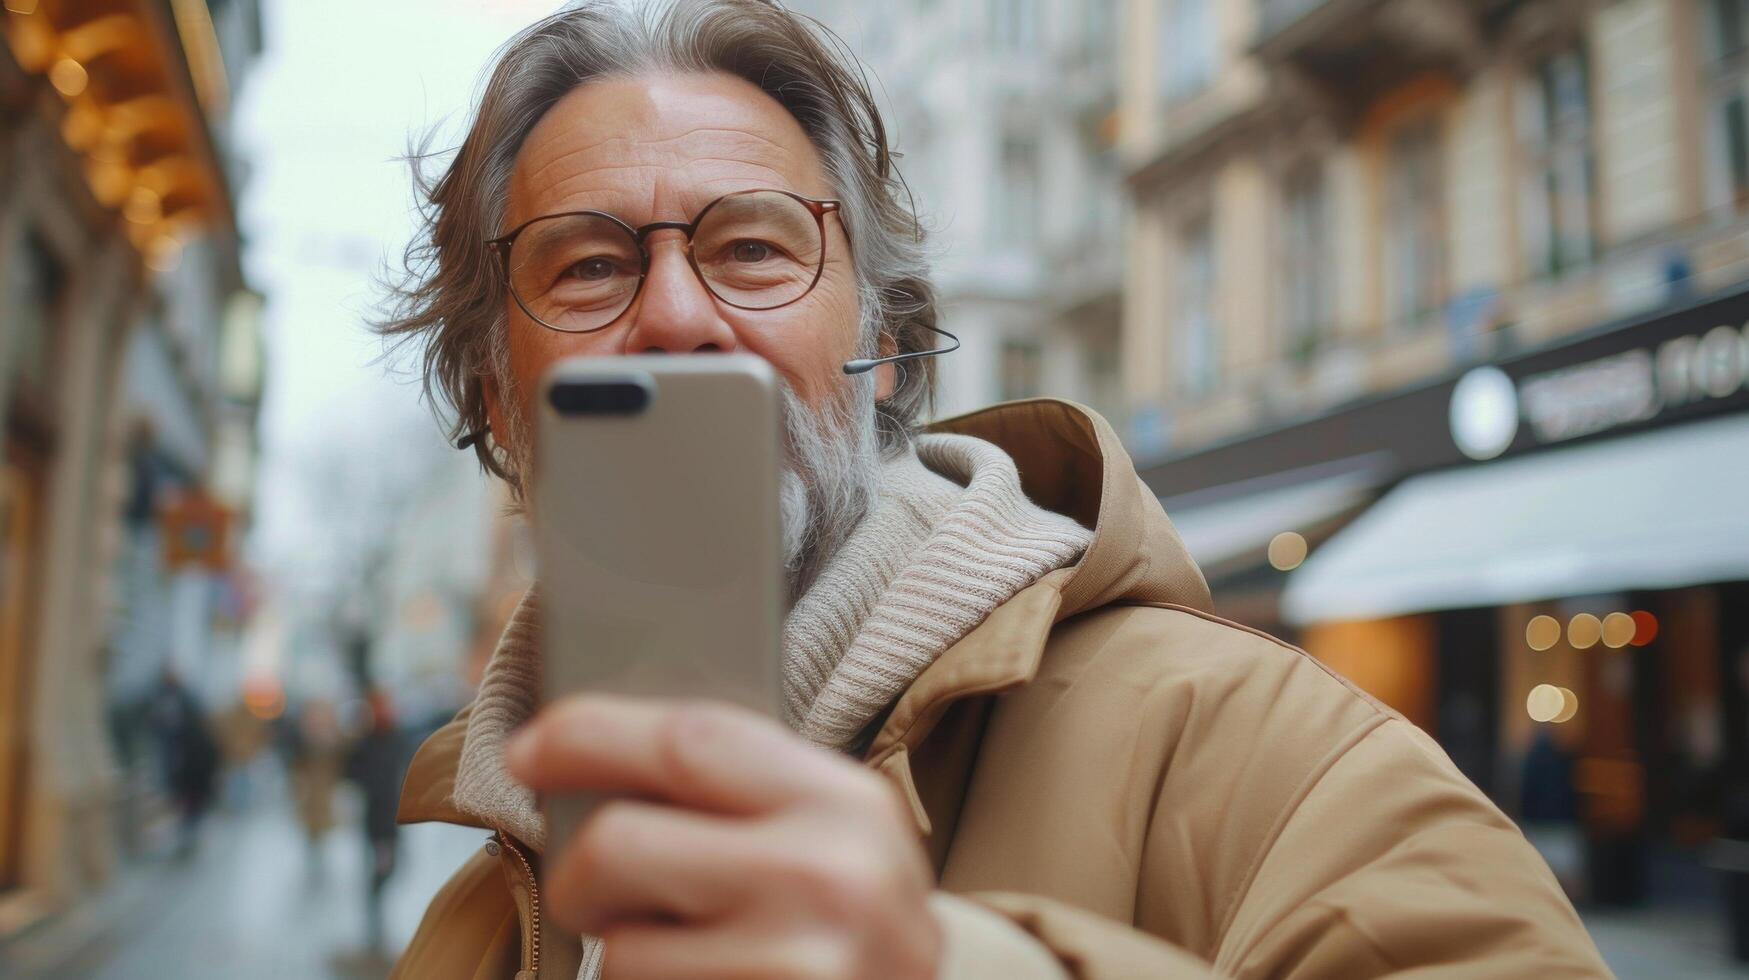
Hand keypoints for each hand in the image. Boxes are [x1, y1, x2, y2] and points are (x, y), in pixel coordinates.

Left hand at [506, 694, 941, 979]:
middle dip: (581, 873)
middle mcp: (829, 881)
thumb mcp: (832, 832)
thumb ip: (739, 788)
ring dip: (629, 958)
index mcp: (844, 803)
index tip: (529, 750)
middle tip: (599, 892)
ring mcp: (796, 969)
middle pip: (618, 844)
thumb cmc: (854, 916)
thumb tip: (586, 753)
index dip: (587, 735)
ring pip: (619, 951)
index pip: (687, 740)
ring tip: (695, 957)